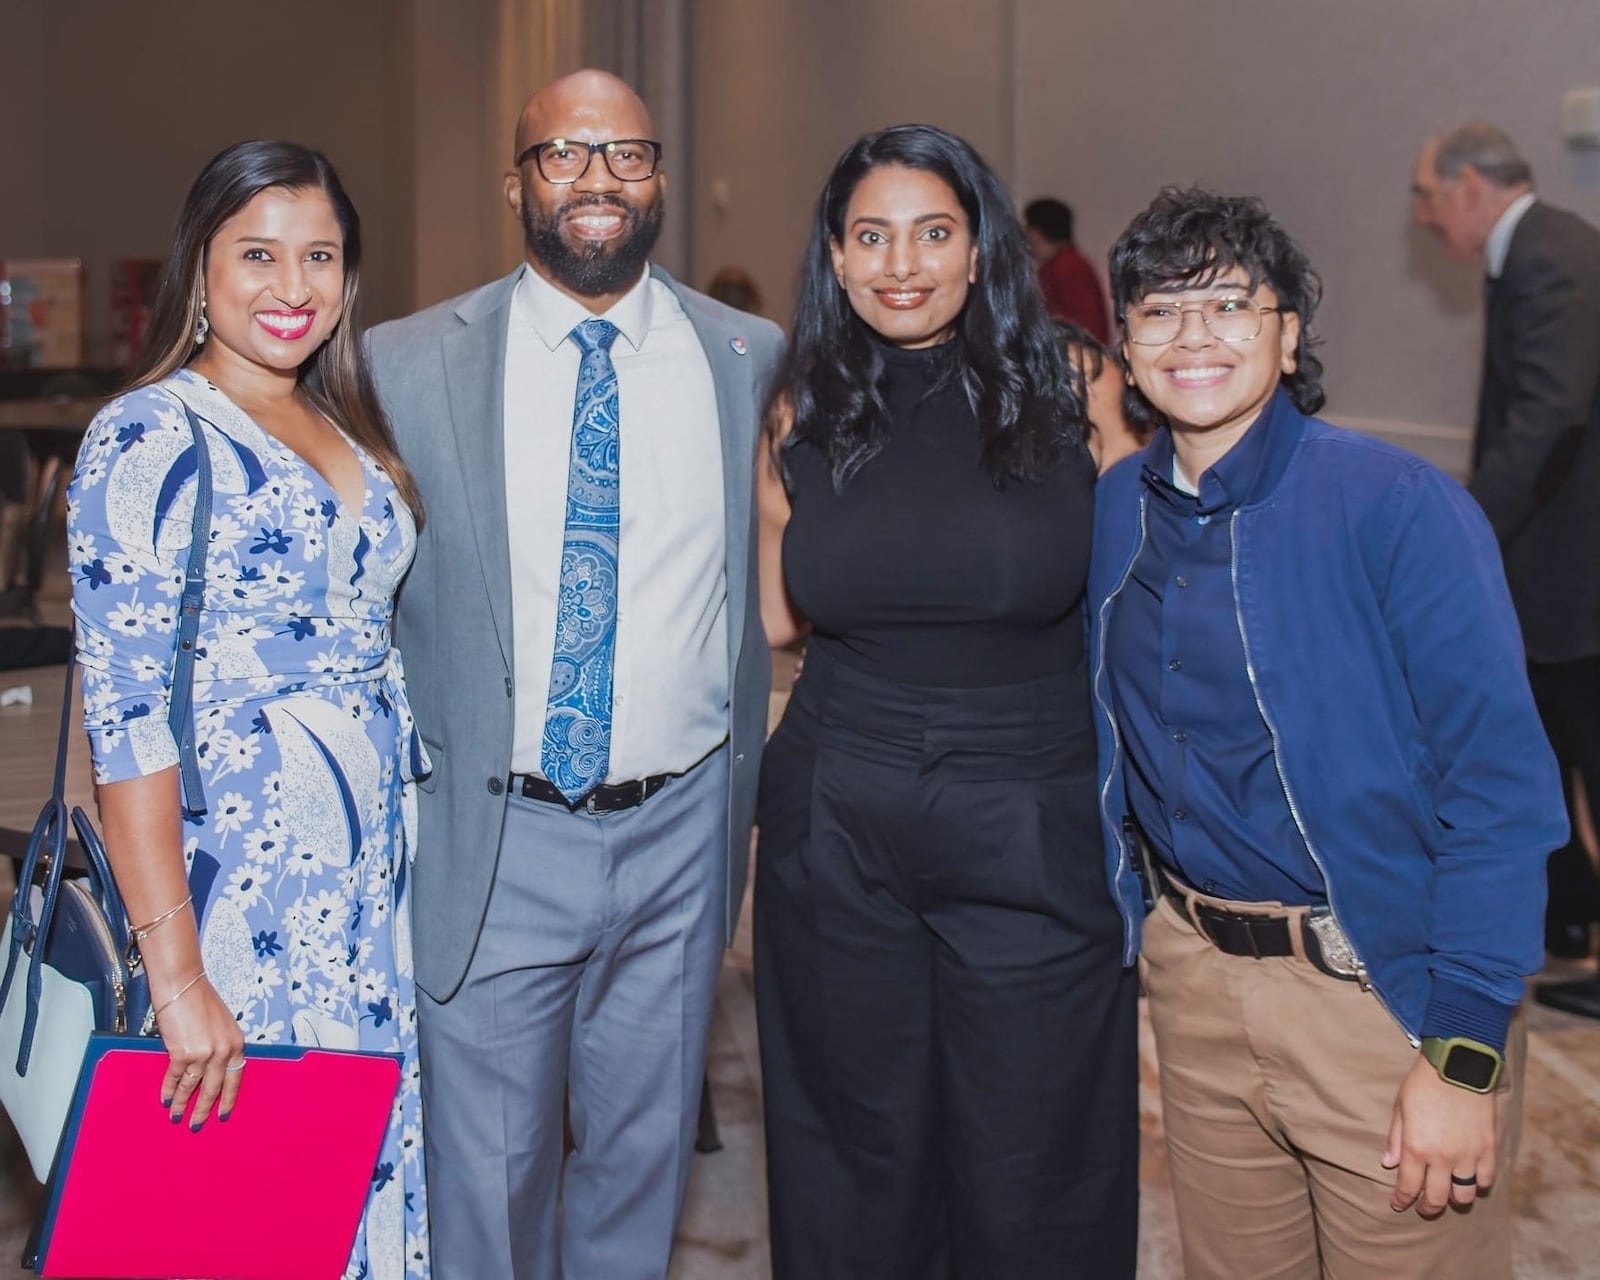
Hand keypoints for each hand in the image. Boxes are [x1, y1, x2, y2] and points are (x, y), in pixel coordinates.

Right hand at [152, 974, 245, 1128]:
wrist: (182, 985)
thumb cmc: (199, 1000)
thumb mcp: (221, 1024)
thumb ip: (219, 1046)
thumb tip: (210, 1069)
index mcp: (236, 1043)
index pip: (235, 1078)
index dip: (228, 1098)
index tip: (223, 1113)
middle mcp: (224, 1050)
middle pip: (215, 1089)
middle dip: (205, 1110)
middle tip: (197, 1125)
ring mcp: (204, 1054)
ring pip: (192, 1087)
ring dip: (182, 1103)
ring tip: (177, 1116)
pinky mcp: (182, 1054)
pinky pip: (175, 1078)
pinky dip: (168, 1090)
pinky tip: (165, 1098)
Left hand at [1382, 1054, 1497, 1215]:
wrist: (1458, 1066)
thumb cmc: (1423, 1084)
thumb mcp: (1401, 1108)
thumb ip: (1396, 1139)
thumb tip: (1388, 1164)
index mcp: (1417, 1148)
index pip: (1409, 1188)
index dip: (1402, 1200)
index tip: (1398, 1204)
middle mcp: (1443, 1158)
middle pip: (1438, 1199)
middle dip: (1428, 1208)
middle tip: (1423, 1208)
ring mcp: (1469, 1155)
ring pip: (1464, 1195)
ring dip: (1455, 1199)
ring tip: (1449, 1195)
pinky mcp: (1488, 1148)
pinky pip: (1486, 1179)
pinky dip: (1478, 1184)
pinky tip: (1471, 1180)